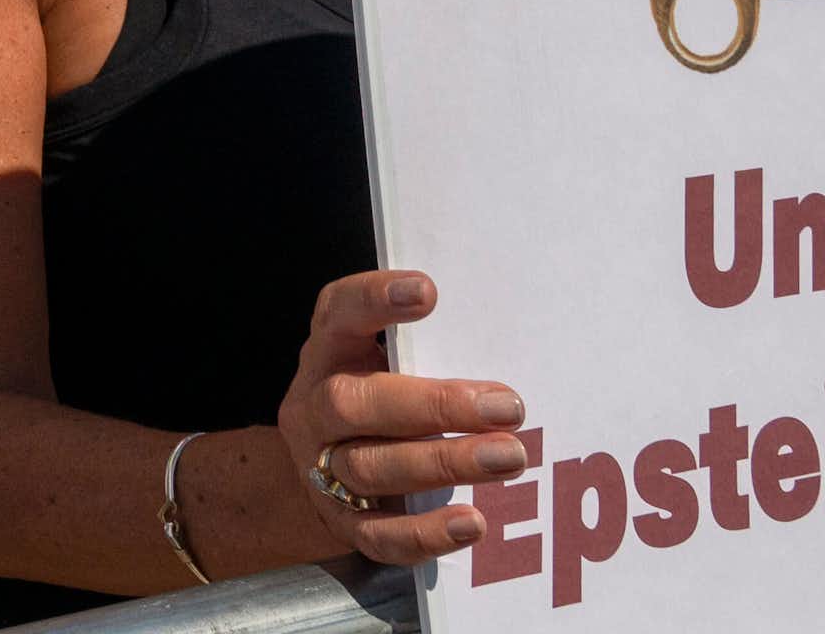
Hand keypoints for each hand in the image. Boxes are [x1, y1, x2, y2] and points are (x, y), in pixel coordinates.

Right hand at [274, 271, 529, 567]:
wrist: (315, 467)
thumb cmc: (375, 393)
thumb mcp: (379, 358)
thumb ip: (425, 349)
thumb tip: (510, 343)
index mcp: (328, 350)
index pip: (339, 313)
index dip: (375, 300)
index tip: (429, 291)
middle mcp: (314, 405)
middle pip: (355, 403)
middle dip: (434, 405)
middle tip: (505, 407)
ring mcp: (320, 466)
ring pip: (370, 466)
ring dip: (444, 463)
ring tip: (509, 458)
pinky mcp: (340, 521)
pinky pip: (377, 534)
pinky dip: (425, 531)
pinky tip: (473, 523)